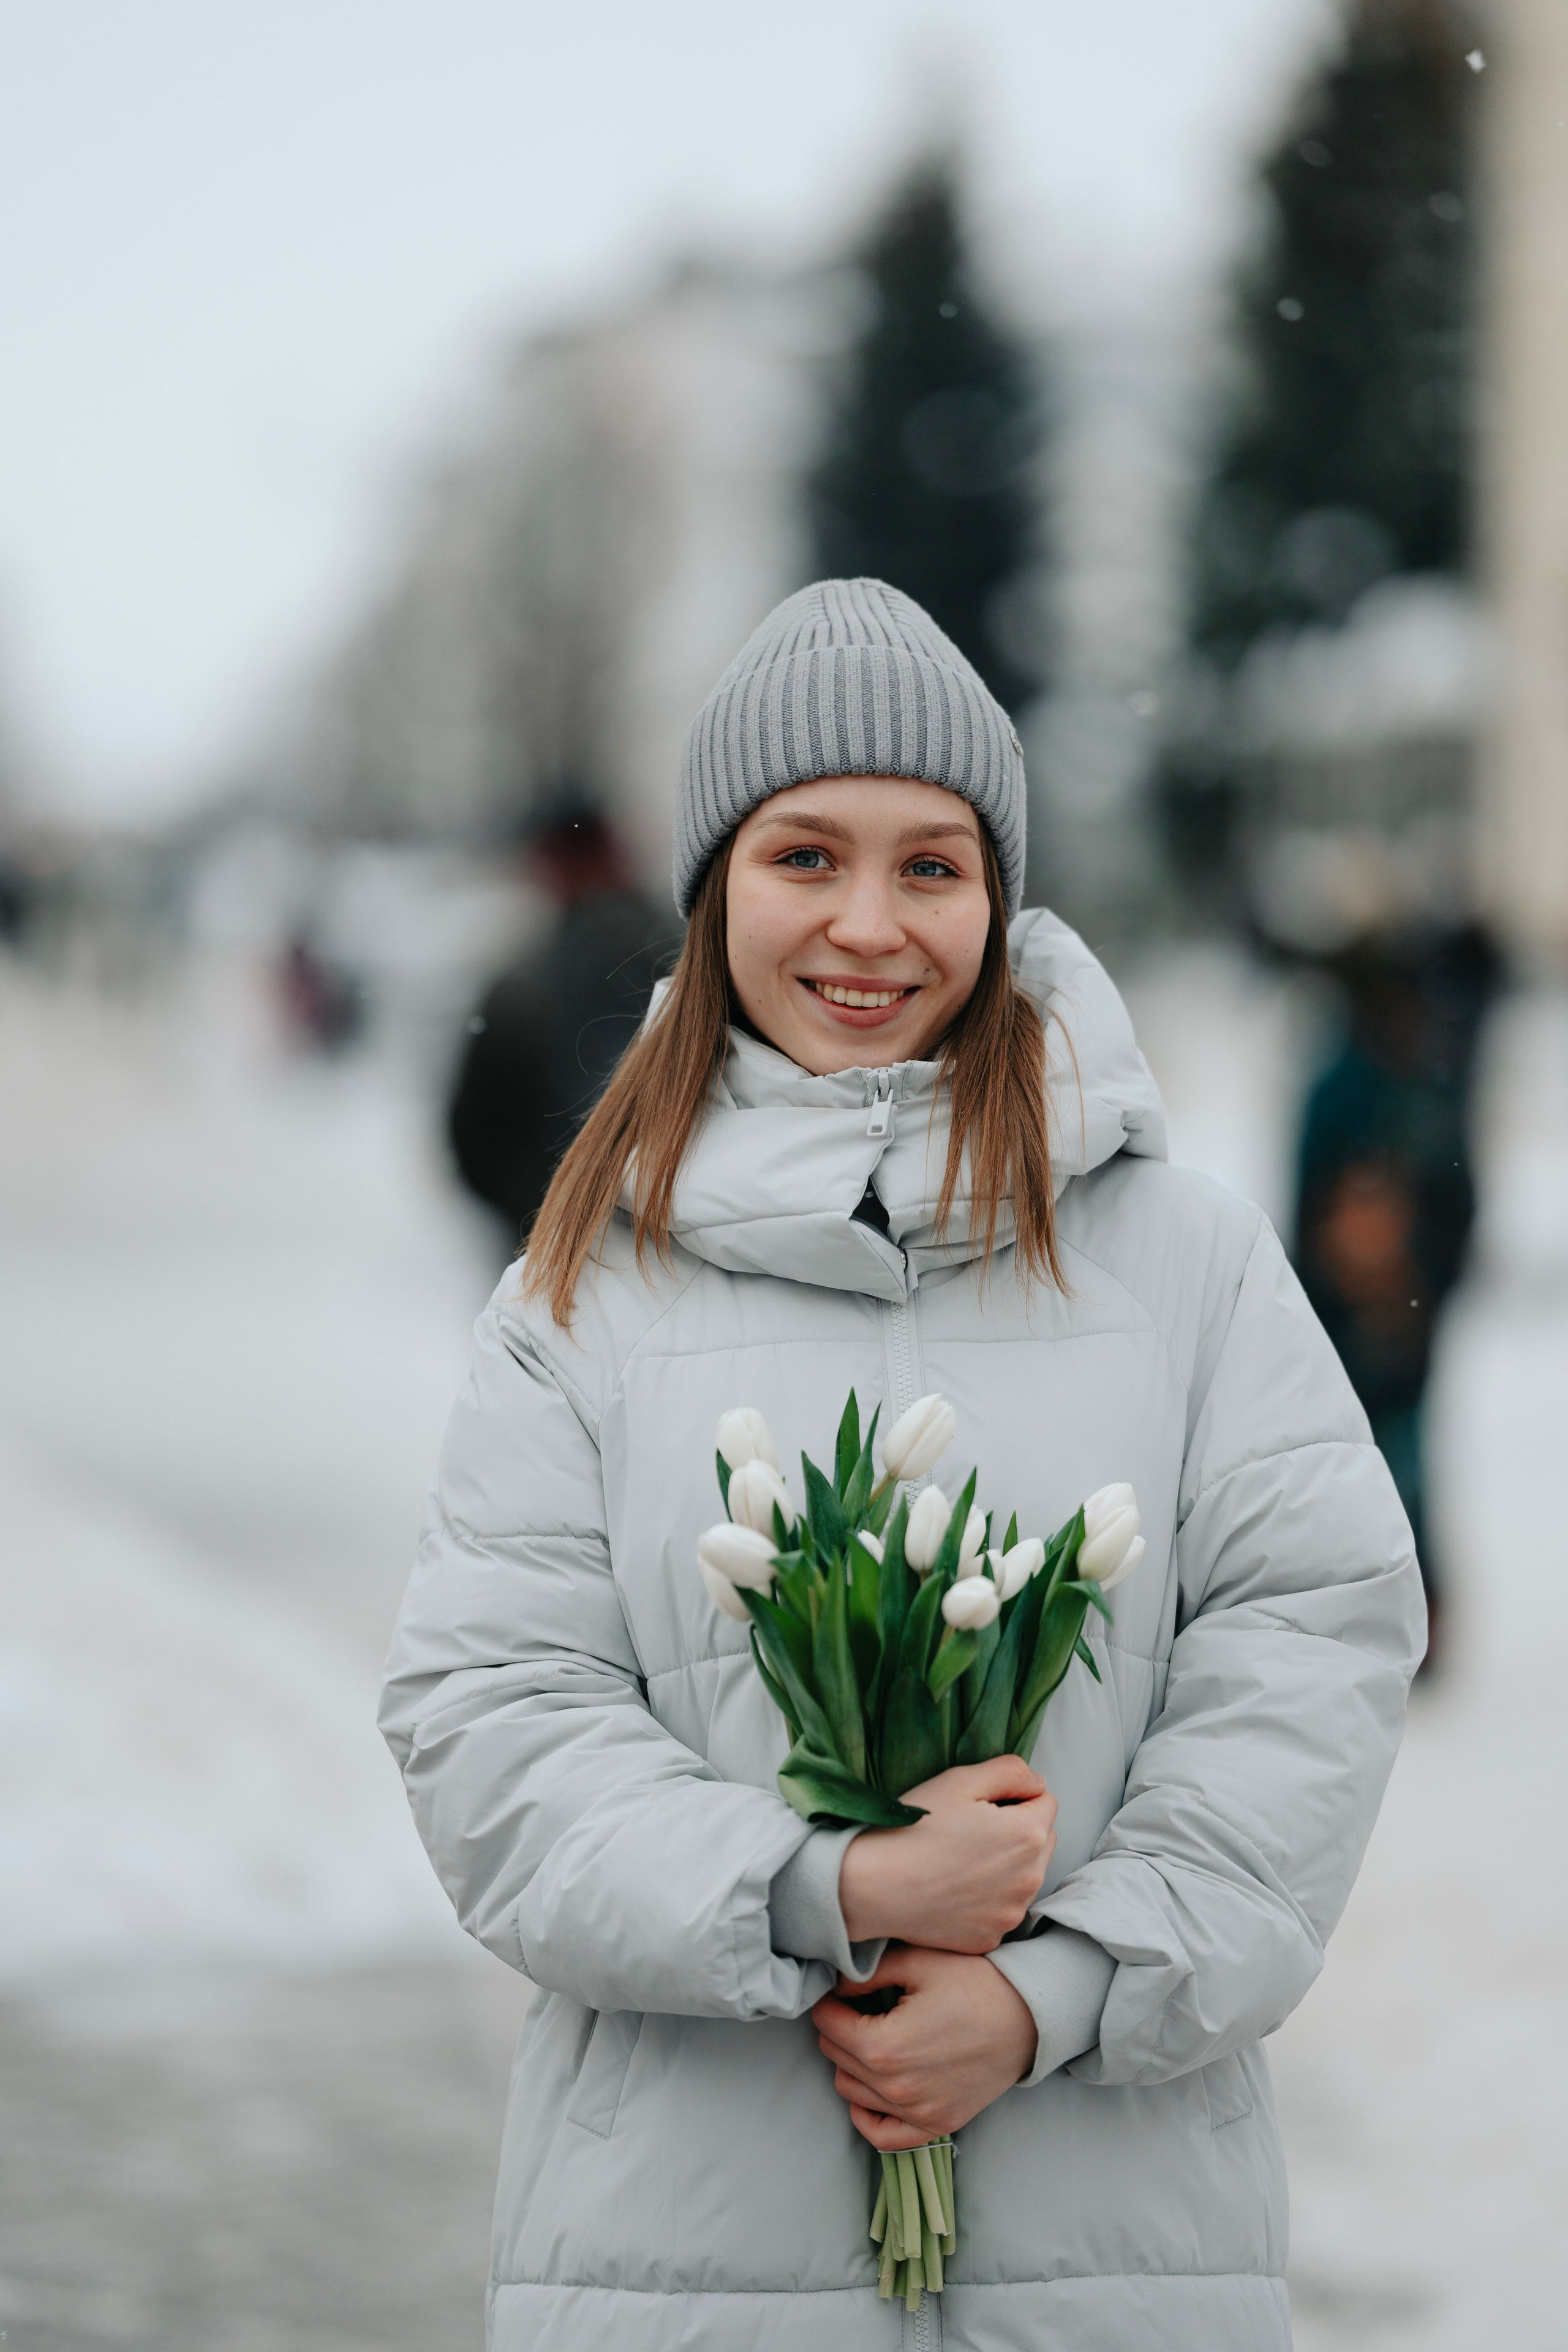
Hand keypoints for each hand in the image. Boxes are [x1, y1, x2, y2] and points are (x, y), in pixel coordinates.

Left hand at [811, 1944, 1037, 2148]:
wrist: (1027, 2017)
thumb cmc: (974, 1983)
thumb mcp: (918, 1961)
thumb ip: (866, 1973)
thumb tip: (834, 1986)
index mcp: (886, 2046)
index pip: (827, 2025)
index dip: (830, 2001)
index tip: (843, 1990)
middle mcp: (897, 2088)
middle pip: (835, 2056)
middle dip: (840, 2028)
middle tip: (859, 2007)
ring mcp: (917, 2113)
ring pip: (851, 2091)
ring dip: (851, 2063)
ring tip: (872, 2037)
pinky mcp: (936, 2125)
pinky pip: (881, 2135)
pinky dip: (866, 2114)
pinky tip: (871, 2087)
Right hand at [838, 1756, 1056, 1951]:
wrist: (875, 1886)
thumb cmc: (915, 1829)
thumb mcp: (960, 1780)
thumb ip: (1010, 1771)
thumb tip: (1036, 1782)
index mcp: (1028, 1835)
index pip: (1045, 1801)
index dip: (1015, 1795)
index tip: (982, 1803)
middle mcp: (1030, 1879)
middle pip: (1041, 1841)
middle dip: (1019, 1830)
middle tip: (972, 1829)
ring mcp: (1010, 1914)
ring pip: (1024, 1876)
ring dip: (1007, 1865)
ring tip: (961, 1859)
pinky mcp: (990, 1937)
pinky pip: (1002, 1909)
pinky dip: (988, 1898)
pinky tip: (955, 1889)